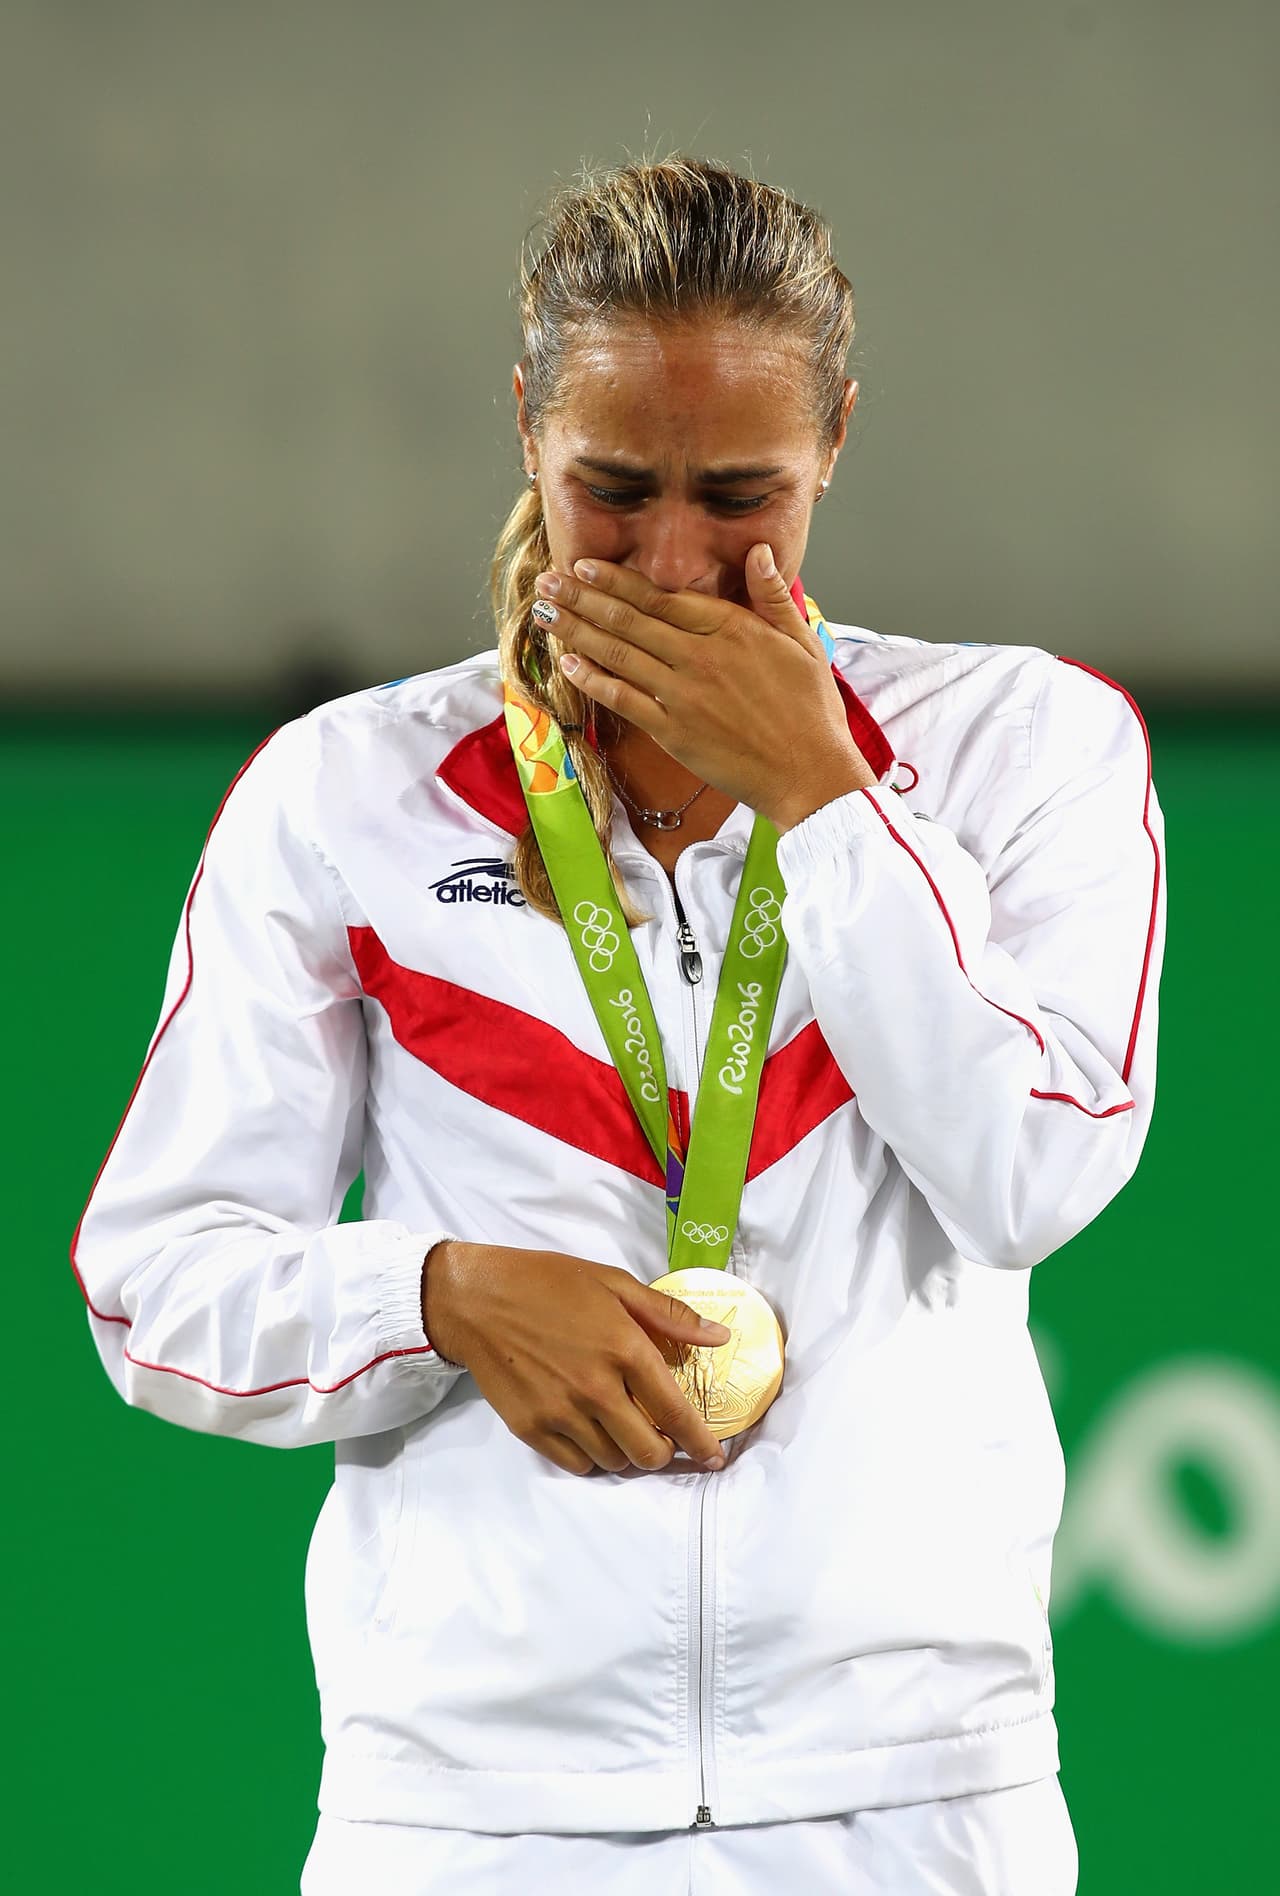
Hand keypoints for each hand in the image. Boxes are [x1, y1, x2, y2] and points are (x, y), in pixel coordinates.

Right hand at [421, 1240, 731, 1474]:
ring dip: (628, 1453)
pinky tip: (592, 1433)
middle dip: (665, 1452)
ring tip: (624, 1429)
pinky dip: (593, 1457)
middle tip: (663, 1438)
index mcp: (624, 1349)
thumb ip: (670, 1315)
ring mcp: (561, 1413)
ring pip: (614, 1461)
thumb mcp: (614, 1283)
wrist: (477, 1299)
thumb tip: (720, 1337)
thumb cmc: (548, 1283)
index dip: (700, 1442)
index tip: (713, 1457)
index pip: (675, 1412)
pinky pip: (577, 1464)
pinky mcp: (531, 1428)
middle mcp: (596, 1389)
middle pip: (648, 1452)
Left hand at [533, 544, 877, 830]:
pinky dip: (592, 680)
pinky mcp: (673, 732)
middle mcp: (699, 657)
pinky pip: (623, 700)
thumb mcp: (802, 642)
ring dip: (576, 631)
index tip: (585, 564)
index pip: (661, 596)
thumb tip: (759, 551)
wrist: (810, 773)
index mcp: (730, 629)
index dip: (617, 579)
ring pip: (618, 654)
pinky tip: (566, 664)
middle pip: (629, 619)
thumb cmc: (811, 711)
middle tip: (548, 581)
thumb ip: (773, 595)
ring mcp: (682, 695)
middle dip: (582, 597)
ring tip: (544, 613)